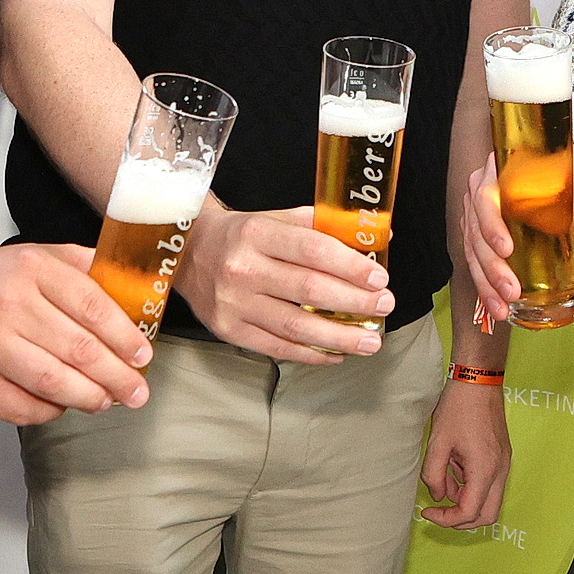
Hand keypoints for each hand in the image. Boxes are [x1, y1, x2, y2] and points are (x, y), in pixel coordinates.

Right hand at [0, 240, 153, 425]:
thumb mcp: (41, 256)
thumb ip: (86, 267)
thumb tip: (133, 288)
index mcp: (32, 269)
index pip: (93, 307)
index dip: (124, 336)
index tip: (142, 356)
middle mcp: (9, 306)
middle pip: (79, 349)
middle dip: (117, 376)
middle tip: (137, 392)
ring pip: (54, 382)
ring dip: (89, 397)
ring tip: (107, 401)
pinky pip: (22, 407)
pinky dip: (50, 411)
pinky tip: (63, 404)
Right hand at [181, 205, 391, 362]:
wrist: (188, 252)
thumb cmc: (242, 235)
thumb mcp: (277, 218)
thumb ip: (323, 226)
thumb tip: (375, 235)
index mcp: (258, 234)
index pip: (313, 251)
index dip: (350, 266)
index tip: (379, 278)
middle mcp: (244, 269)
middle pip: (309, 290)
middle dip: (354, 302)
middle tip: (384, 307)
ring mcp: (234, 303)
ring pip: (296, 326)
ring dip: (339, 337)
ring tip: (370, 342)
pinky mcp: (229, 330)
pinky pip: (277, 347)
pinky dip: (311, 354)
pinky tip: (336, 354)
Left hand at [418, 377, 511, 528]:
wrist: (479, 381)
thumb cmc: (457, 409)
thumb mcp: (437, 443)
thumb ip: (433, 475)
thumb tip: (439, 496)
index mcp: (484, 470)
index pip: (469, 512)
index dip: (446, 519)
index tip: (428, 511)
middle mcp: (500, 471)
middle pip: (487, 515)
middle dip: (462, 519)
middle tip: (439, 510)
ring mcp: (504, 464)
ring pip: (489, 501)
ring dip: (466, 499)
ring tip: (445, 476)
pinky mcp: (502, 457)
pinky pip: (490, 484)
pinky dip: (472, 486)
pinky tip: (455, 467)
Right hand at [461, 151, 573, 330]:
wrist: (546, 162)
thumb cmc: (554, 166)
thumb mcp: (569, 177)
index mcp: (495, 174)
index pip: (486, 199)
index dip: (492, 226)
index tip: (506, 249)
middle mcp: (478, 193)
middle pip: (476, 232)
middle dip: (492, 267)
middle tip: (510, 291)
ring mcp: (475, 214)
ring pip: (472, 251)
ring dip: (486, 282)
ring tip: (501, 307)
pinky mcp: (478, 233)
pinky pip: (475, 260)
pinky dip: (484, 284)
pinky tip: (494, 303)